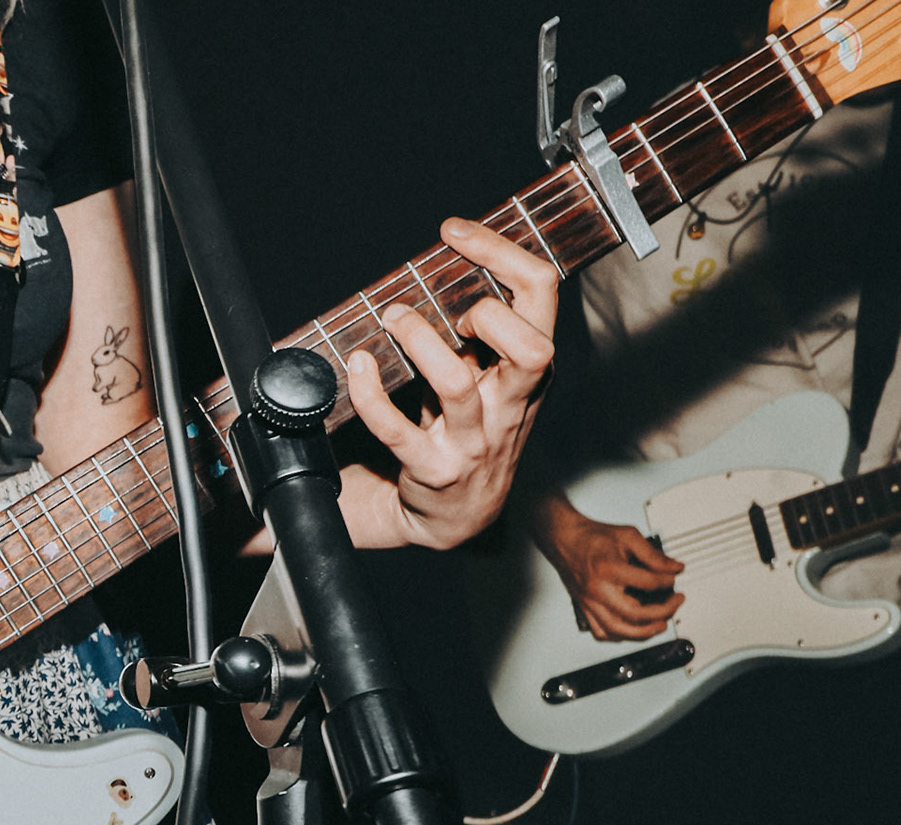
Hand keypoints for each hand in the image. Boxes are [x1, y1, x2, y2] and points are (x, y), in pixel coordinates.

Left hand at [342, 218, 559, 548]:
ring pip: (455, 384)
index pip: (542, 294)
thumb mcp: (495, 378)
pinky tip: (357, 364)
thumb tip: (458, 258)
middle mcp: (510, 405)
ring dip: (419, 342)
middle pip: (532, 348)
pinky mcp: (431, 470)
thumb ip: (486, 330)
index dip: (502, 252)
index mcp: (531, 370)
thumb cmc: (473, 431)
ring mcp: (473, 442)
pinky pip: (396, 429)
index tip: (455, 232)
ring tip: (394, 319)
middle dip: (489, 314)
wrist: (458, 517)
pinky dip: (369, 393)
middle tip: (454, 312)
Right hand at [531, 494, 684, 640]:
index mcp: (609, 569)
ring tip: (659, 625)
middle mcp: (598, 590)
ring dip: (644, 632)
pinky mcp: (584, 608)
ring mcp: (590, 602)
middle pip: (635, 613)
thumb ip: (653, 554)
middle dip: (662, 612)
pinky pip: (602, 632)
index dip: (667, 581)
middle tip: (674, 603)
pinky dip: (619, 635)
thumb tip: (673, 567)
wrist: (565, 540)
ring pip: (619, 630)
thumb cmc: (591, 538)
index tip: (672, 577)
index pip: (648, 583)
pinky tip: (631, 629)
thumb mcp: (628, 536)